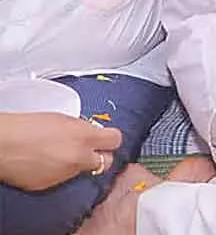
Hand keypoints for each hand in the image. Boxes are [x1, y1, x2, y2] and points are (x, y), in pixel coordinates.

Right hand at [0, 112, 121, 190]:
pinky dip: (59, 172)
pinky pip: (63, 179)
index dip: (111, 139)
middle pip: (106, 161)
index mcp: (85, 137)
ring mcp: (66, 174)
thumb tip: (91, 132)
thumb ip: (82, 128)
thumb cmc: (26, 127)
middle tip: (89, 150)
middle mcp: (79, 158)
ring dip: (77, 164)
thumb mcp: (63, 119)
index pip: (115, 140)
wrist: (2, 144)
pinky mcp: (51, 185)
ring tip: (59, 153)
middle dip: (100, 156)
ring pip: (83, 171)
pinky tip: (46, 163)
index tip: (107, 138)